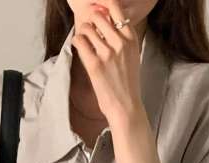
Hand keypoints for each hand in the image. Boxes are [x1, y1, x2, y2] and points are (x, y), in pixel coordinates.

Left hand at [71, 1, 144, 126]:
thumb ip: (121, 39)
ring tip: (86, 43)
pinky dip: (77, 42)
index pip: (115, 8)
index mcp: (131, 39)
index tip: (99, 15)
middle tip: (90, 32)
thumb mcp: (132, 56)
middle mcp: (120, 43)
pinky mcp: (94, 64)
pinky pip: (80, 41)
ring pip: (87, 28)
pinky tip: (80, 48)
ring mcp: (107, 53)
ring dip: (83, 33)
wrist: (126, 107)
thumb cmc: (127, 84)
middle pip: (98, 16)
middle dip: (91, 22)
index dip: (103, 7)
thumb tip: (105, 23)